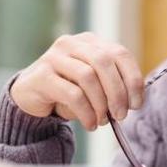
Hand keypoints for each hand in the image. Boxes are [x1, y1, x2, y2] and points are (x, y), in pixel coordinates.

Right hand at [9, 32, 144, 130]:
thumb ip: (112, 86)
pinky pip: (71, 93)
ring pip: (87, 76)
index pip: (120, 53)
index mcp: (90, 42)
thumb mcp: (93, 85)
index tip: (137, 104)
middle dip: (117, 92)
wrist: (30, 96)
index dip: (133, 79)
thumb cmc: (67, 91)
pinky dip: (86, 112)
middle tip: (120, 115)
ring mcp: (54, 57)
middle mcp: (72, 44)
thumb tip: (133, 101)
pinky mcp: (42, 75)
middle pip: (104, 62)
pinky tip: (89, 124)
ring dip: (100, 104)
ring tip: (102, 121)